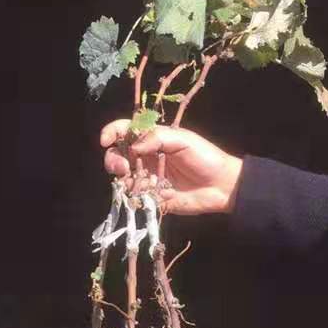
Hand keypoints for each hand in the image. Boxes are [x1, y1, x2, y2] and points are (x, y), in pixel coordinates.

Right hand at [100, 121, 242, 215]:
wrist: (222, 186)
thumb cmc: (205, 158)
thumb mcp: (183, 140)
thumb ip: (157, 138)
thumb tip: (134, 146)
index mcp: (152, 139)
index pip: (125, 130)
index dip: (111, 132)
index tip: (105, 141)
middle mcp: (146, 157)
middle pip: (117, 155)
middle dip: (113, 160)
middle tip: (123, 168)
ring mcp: (147, 178)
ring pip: (122, 178)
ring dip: (123, 179)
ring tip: (137, 182)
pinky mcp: (152, 197)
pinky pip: (135, 196)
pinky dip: (136, 195)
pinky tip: (148, 193)